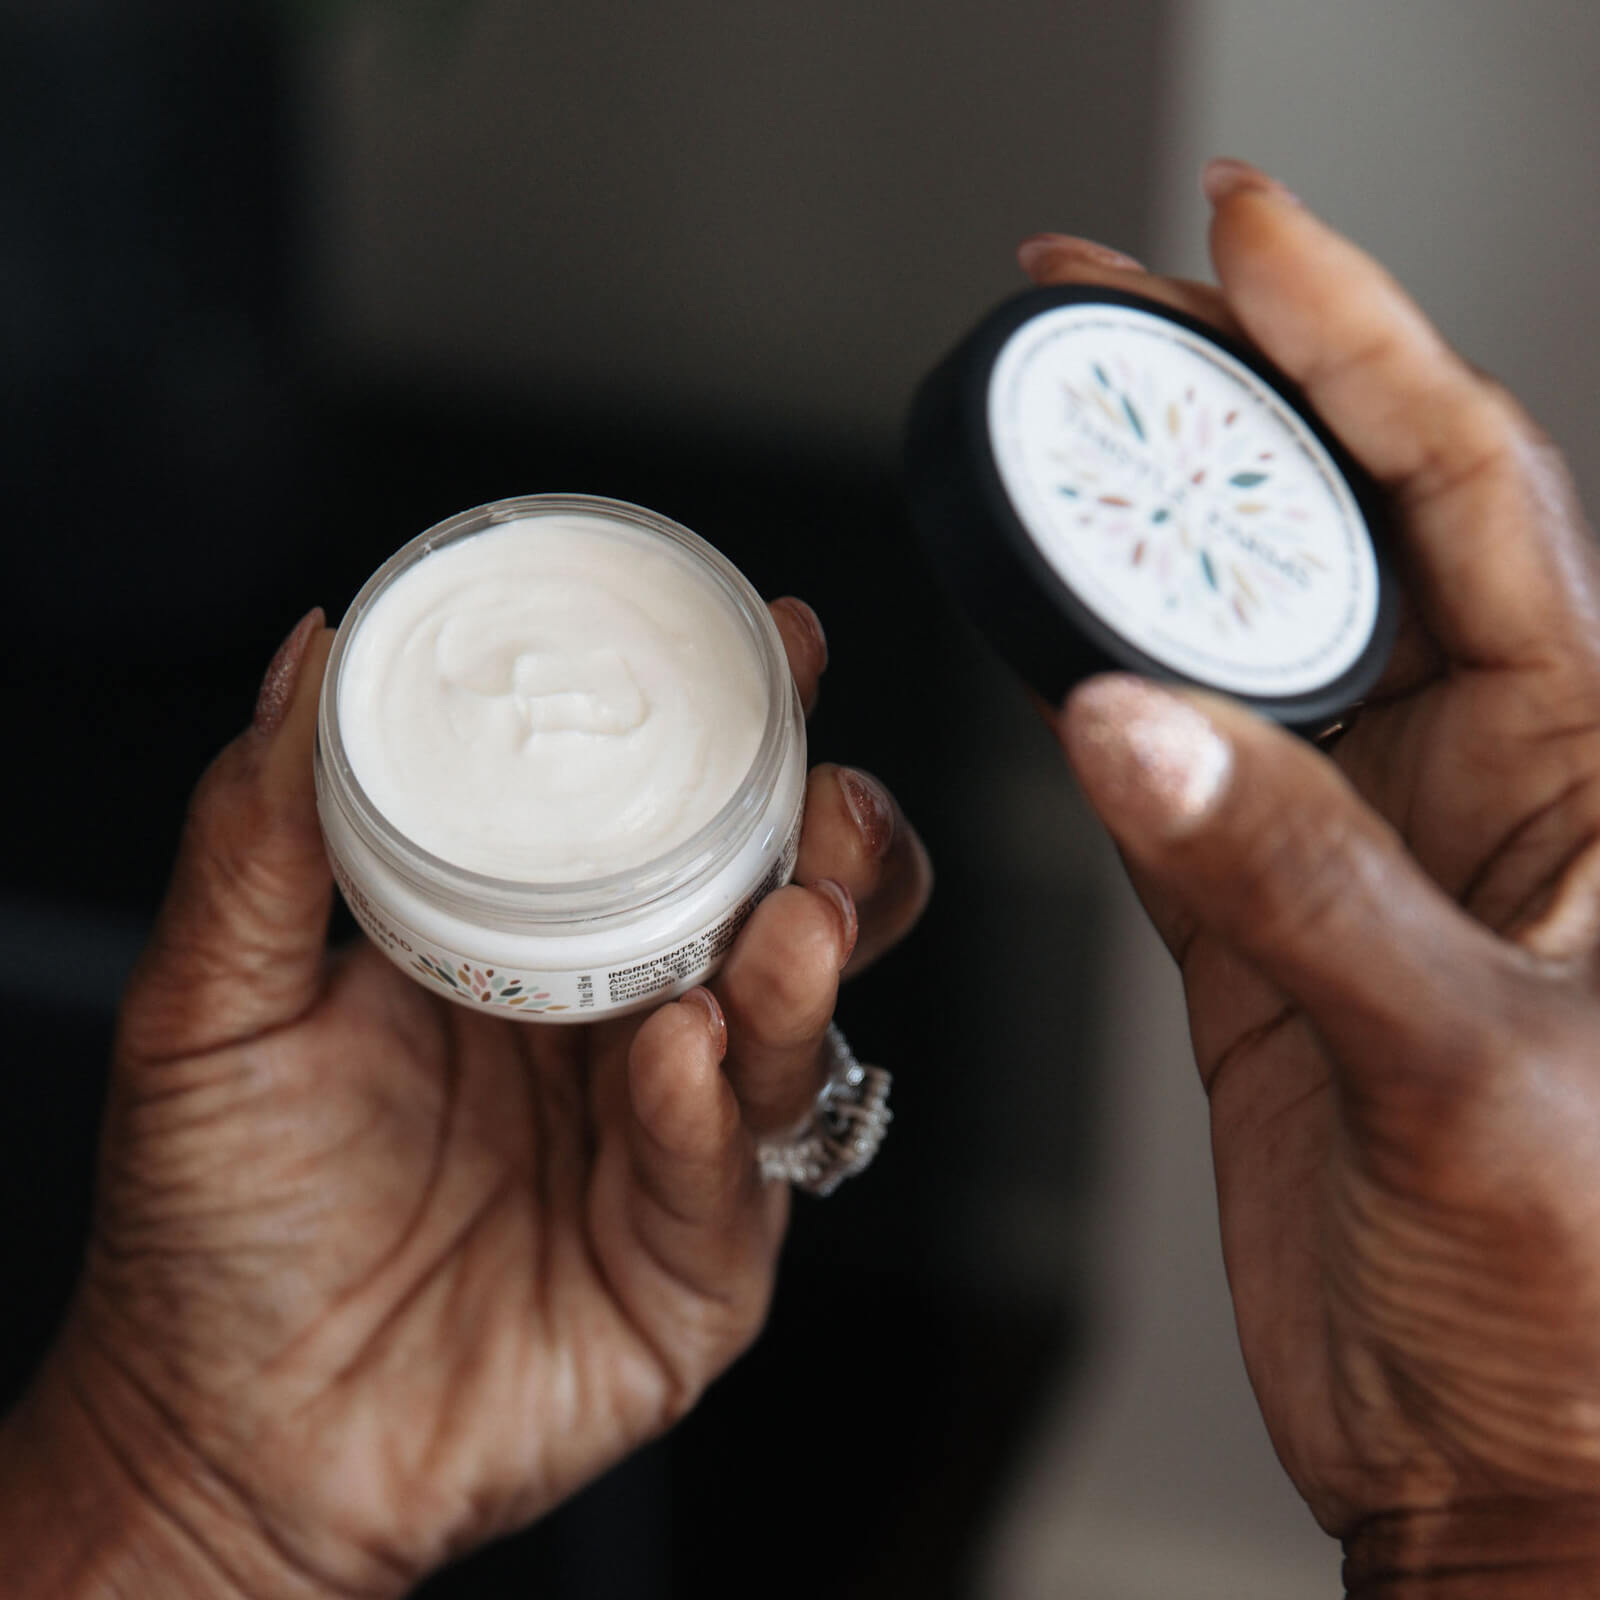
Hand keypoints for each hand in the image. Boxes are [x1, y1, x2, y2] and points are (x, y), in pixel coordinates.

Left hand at [0, 597, 928, 1597]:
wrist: (228, 1435)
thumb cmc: (221, 1221)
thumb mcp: (212, 1003)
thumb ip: (260, 832)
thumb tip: (312, 655)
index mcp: (545, 951)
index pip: (673, 818)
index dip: (742, 729)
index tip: (777, 642)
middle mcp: (634, 1032)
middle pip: (784, 906)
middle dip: (833, 836)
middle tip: (821, 789)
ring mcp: (677, 1147)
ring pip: (799, 1031)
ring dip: (807, 962)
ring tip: (786, 919)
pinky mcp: (695, 1265)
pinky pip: (731, 1173)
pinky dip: (716, 1108)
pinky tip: (683, 1065)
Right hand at [1030, 162, 1599, 1589]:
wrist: (1500, 1466)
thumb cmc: (1583, 1308)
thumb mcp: (1471, 1070)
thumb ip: (1295, 886)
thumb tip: (1132, 726)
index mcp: (1593, 771)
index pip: (1473, 491)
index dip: (1362, 343)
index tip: (1251, 233)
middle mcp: (1473, 783)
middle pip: (1334, 530)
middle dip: (1220, 404)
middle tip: (1097, 314)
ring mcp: (1349, 849)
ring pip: (1229, 642)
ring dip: (1139, 545)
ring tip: (1045, 442)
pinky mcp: (1253, 928)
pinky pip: (1160, 772)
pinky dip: (1089, 700)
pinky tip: (1036, 636)